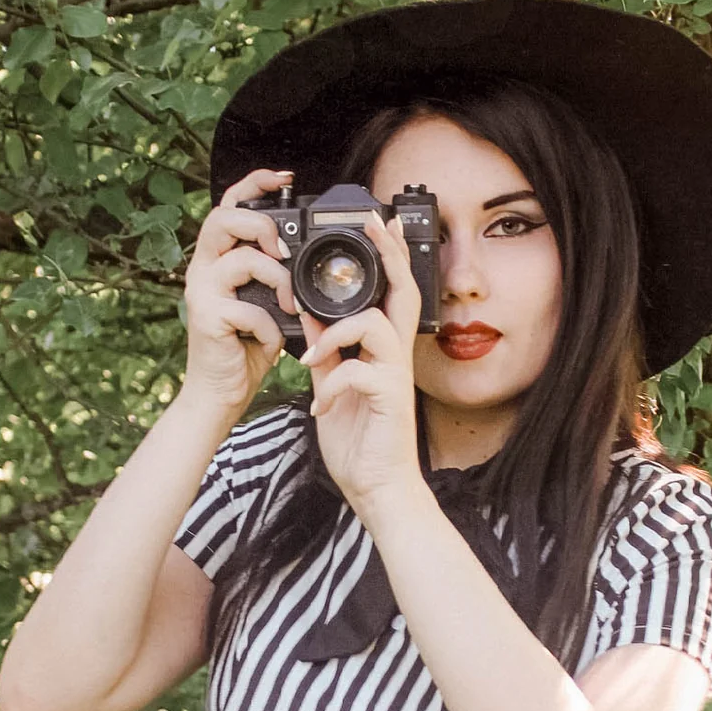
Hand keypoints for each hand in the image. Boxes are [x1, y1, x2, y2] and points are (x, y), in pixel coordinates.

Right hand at [180, 169, 298, 421]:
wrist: (220, 395)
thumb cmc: (245, 348)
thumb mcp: (265, 303)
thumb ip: (275, 275)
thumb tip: (303, 254)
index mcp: (218, 259)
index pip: (229, 205)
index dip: (254, 183)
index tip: (285, 178)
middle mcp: (203, 269)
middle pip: (223, 217)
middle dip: (261, 226)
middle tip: (284, 252)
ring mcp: (201, 292)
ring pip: (242, 259)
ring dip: (277, 280)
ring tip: (289, 305)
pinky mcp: (206, 318)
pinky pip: (248, 308)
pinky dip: (270, 328)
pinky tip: (272, 343)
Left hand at [301, 212, 425, 520]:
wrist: (375, 488)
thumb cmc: (359, 440)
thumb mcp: (332, 384)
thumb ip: (325, 348)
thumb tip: (308, 311)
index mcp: (382, 352)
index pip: (392, 292)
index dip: (389, 256)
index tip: (379, 222)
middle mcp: (395, 358)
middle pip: (403, 292)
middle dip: (389, 254)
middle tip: (375, 223)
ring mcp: (395, 377)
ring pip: (375, 325)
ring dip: (336, 334)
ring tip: (312, 358)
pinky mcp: (388, 400)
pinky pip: (359, 373)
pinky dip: (332, 385)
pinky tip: (318, 408)